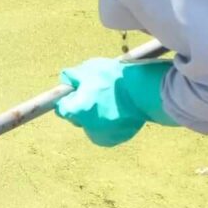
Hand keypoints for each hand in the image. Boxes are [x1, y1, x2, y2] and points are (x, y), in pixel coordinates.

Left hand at [55, 58, 173, 147]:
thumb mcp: (89, 68)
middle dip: (81, 108)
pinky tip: (119, 110)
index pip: (61, 109)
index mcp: (78, 110)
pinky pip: (107, 131)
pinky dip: (109, 123)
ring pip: (92, 126)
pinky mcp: (116, 139)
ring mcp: (103, 135)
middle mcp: (88, 127)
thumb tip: (65, 82)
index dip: (67, 99)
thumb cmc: (115, 77)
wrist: (146, 90)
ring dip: (96, 117)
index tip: (76, 92)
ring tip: (110, 101)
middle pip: (76, 118)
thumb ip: (71, 77)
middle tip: (96, 94)